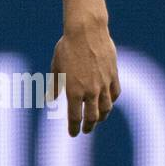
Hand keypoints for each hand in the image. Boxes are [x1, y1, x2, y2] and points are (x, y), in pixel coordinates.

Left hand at [49, 22, 119, 136]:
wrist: (86, 31)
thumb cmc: (67, 47)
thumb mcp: (57, 66)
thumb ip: (56, 85)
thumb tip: (50, 99)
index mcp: (73, 90)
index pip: (75, 117)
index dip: (74, 128)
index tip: (73, 134)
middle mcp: (90, 90)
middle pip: (92, 117)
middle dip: (88, 127)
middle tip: (85, 130)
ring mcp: (104, 84)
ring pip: (106, 108)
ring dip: (101, 117)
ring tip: (97, 119)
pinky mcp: (114, 75)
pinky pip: (115, 94)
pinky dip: (111, 101)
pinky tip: (108, 103)